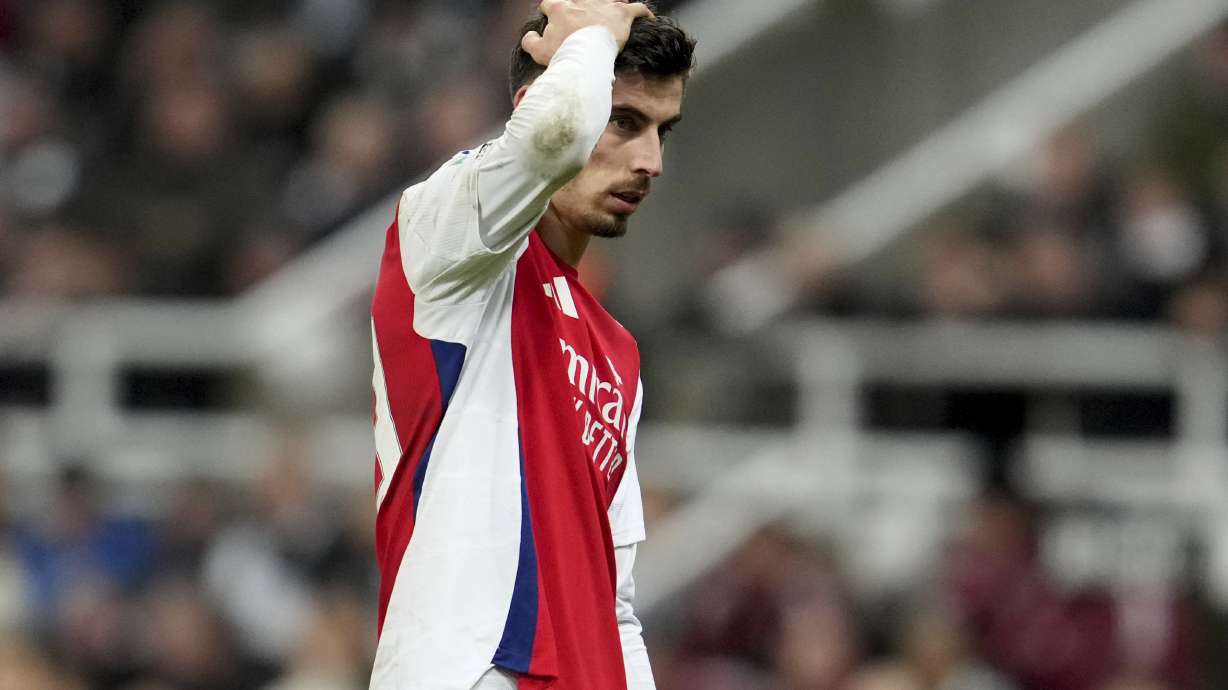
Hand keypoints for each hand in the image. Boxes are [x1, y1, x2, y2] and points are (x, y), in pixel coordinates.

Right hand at [521, 0, 653, 65]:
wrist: (587, 56)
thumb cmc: (563, 54)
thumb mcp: (538, 51)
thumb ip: (530, 41)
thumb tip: (530, 35)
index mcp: (559, 8)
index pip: (551, 4)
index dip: (552, 13)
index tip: (555, 23)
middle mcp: (580, 1)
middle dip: (580, 7)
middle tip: (584, 22)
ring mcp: (602, 4)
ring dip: (609, 4)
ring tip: (612, 14)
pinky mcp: (621, 13)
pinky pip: (637, 7)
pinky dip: (642, 12)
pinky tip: (646, 18)